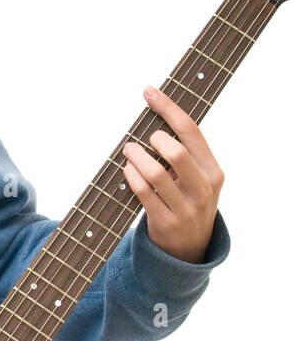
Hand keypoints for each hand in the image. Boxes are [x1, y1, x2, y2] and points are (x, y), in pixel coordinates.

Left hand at [121, 85, 224, 263]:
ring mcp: (185, 207)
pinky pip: (143, 192)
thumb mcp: (198, 178)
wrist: (190, 248)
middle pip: (176, 151)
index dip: (168, 108)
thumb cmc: (189, 202)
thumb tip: (156, 116)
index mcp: (213, 171)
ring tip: (129, 151)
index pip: (191, 131)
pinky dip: (131, 176)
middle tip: (142, 138)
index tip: (149, 92)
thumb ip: (184, 153)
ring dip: (136, 157)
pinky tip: (127, 170)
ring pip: (155, 173)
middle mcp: (203, 188)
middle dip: (154, 139)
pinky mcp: (165, 222)